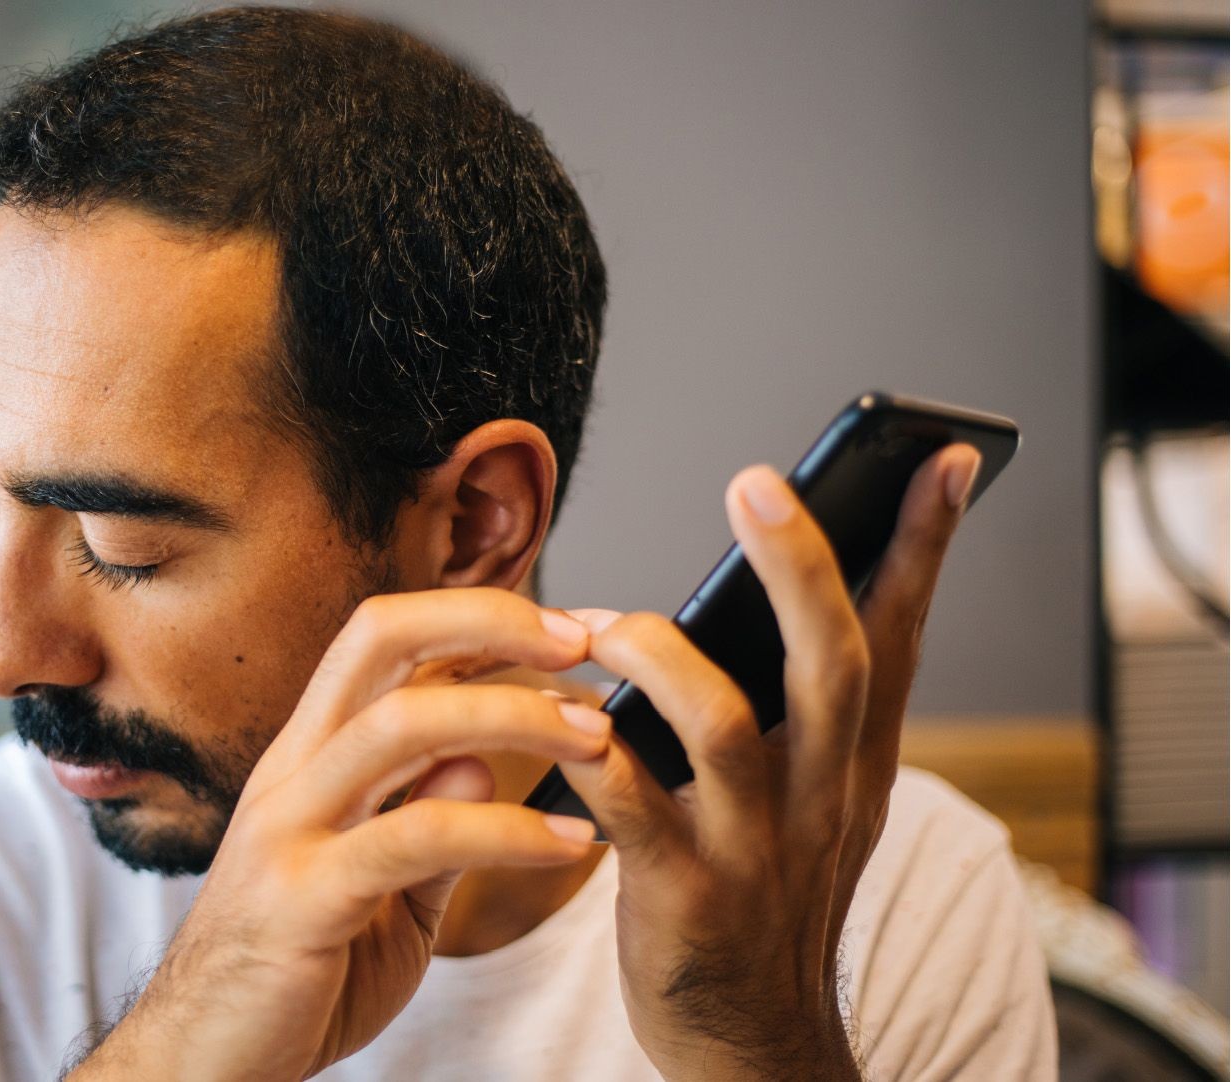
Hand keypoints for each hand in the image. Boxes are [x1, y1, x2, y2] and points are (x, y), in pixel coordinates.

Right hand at [71, 589, 608, 1080]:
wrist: (201, 1063)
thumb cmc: (291, 980)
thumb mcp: (382, 893)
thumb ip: (428, 826)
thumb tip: (479, 756)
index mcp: (309, 760)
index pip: (384, 642)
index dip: (475, 618)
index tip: (565, 630)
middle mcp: (292, 774)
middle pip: (379, 641)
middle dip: (487, 621)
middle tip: (583, 641)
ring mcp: (288, 830)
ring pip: (400, 725)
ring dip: (512, 715)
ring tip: (594, 736)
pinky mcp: (303, 899)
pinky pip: (415, 837)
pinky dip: (505, 828)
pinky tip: (566, 841)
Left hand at [560, 443, 983, 1080]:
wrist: (753, 1040)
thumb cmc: (769, 891)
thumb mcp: (822, 797)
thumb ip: (809, 703)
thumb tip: (794, 577)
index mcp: (856, 761)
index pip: (899, 637)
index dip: (922, 547)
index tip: (942, 458)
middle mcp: (822, 797)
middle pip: (829, 664)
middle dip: (797, 567)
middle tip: (758, 482)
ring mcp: (757, 850)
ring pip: (722, 727)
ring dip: (657, 656)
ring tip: (602, 623)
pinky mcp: (686, 899)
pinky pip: (631, 809)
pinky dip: (592, 755)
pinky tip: (563, 719)